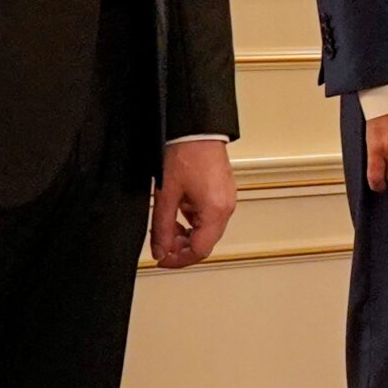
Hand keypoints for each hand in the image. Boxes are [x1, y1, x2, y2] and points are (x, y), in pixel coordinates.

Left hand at [150, 139, 237, 268]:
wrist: (196, 128)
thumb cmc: (185, 153)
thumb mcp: (166, 195)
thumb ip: (161, 228)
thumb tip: (160, 250)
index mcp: (215, 211)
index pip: (200, 250)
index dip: (178, 260)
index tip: (162, 259)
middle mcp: (226, 207)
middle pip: (206, 241)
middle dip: (181, 246)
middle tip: (161, 242)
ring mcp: (227, 198)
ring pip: (207, 229)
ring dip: (186, 232)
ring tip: (167, 222)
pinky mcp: (223, 190)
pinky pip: (209, 214)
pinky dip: (193, 219)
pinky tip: (178, 208)